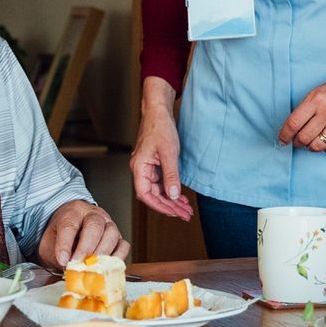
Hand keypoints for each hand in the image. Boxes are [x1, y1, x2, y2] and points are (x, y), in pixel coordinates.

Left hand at [38, 199, 129, 268]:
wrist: (70, 234)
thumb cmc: (59, 238)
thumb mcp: (49, 243)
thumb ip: (55, 253)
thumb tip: (66, 265)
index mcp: (72, 212)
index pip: (69, 224)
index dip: (65, 244)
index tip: (62, 260)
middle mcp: (93, 214)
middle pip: (94, 226)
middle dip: (86, 248)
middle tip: (78, 264)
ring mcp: (108, 225)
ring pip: (111, 233)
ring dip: (102, 253)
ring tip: (92, 267)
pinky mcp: (118, 238)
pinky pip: (123, 245)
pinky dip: (117, 257)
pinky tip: (107, 267)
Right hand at [131, 79, 191, 220]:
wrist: (159, 111)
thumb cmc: (159, 127)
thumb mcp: (168, 152)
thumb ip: (170, 175)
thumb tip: (173, 195)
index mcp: (139, 167)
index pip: (145, 194)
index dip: (159, 206)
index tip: (173, 212)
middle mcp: (141, 169)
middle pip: (152, 195)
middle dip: (169, 206)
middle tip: (185, 215)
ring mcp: (147, 168)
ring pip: (158, 191)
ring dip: (172, 201)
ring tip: (186, 209)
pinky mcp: (154, 165)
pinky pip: (162, 183)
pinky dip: (171, 190)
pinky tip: (181, 196)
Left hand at [280, 53, 325, 154]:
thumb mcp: (321, 90)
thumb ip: (307, 108)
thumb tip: (293, 127)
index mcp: (317, 99)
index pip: (293, 123)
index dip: (284, 135)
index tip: (282, 140)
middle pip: (303, 138)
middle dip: (297, 142)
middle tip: (298, 141)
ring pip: (317, 146)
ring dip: (312, 146)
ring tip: (314, 140)